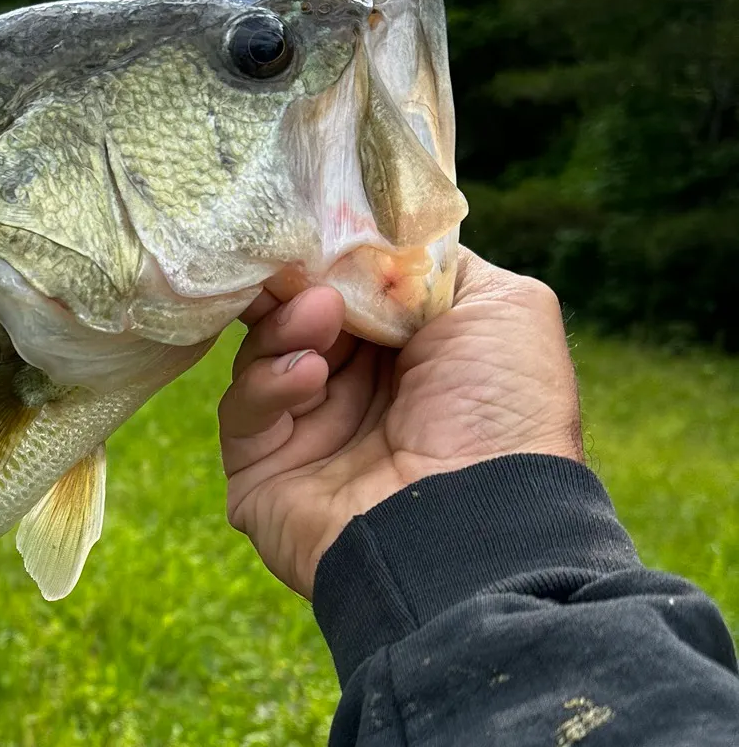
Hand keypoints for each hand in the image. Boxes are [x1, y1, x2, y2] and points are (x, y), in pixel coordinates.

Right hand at [217, 249, 583, 597]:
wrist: (474, 523)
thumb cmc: (502, 412)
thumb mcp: (500, 306)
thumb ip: (433, 266)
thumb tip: (368, 248)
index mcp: (412, 353)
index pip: (350, 289)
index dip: (331, 255)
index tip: (312, 223)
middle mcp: (358, 392)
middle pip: (295, 315)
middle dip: (294, 283)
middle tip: (290, 259)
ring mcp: (307, 435)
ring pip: (261, 355)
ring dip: (286, 327)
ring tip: (319, 321)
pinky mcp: (261, 474)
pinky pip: (243, 414)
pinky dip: (268, 385)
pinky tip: (308, 377)